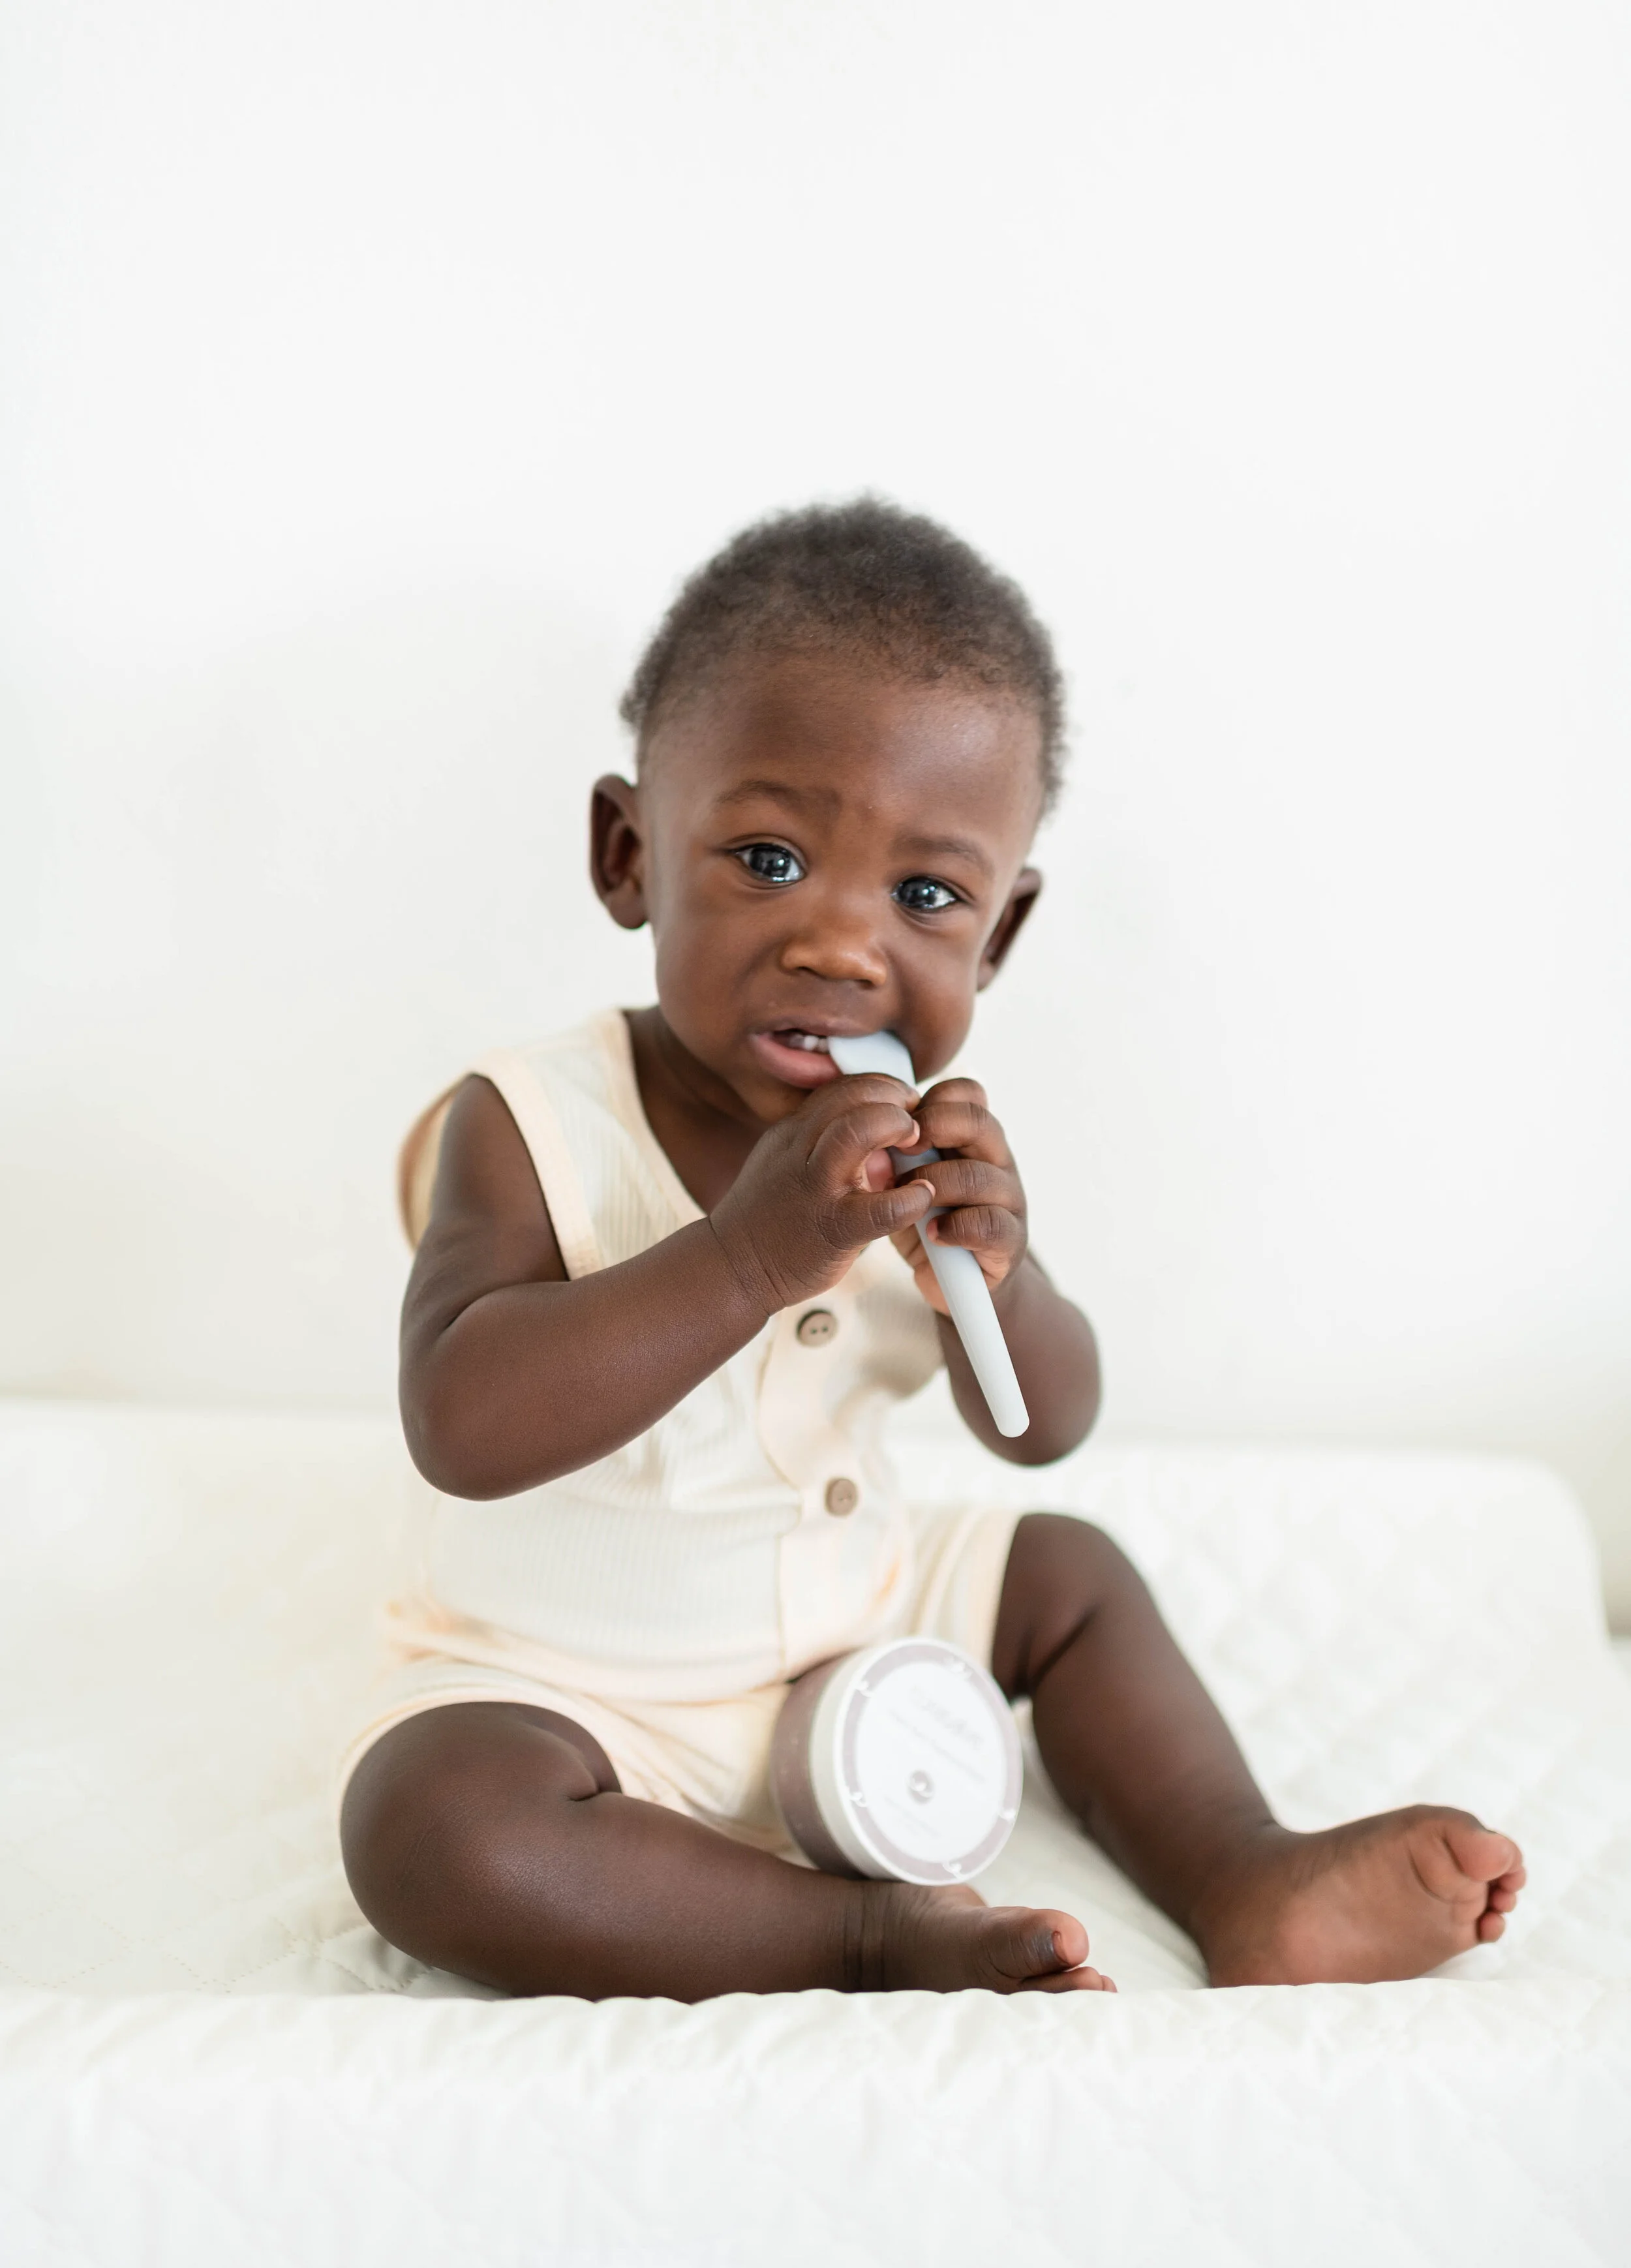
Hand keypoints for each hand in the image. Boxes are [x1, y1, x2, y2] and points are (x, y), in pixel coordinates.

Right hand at [709, 1076, 935, 1316]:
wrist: (731, 1267)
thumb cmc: (767, 1219)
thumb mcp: (784, 1163)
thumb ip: (822, 1143)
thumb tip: (875, 1134)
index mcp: (791, 1133)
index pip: (840, 1086)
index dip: (878, 1086)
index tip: (899, 1102)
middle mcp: (800, 1151)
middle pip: (850, 1095)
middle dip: (892, 1097)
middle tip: (914, 1118)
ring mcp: (815, 1188)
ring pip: (856, 1131)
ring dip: (896, 1127)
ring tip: (916, 1143)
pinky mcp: (833, 1229)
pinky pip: (881, 1208)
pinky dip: (910, 1198)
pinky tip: (922, 1197)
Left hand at [887, 1079, 1027, 1310]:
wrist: (956, 1281)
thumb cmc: (929, 1218)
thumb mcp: (910, 1177)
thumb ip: (898, 1150)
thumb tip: (864, 1126)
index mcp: (973, 1137)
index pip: (967, 1094)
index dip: (933, 1098)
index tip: (899, 1120)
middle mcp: (997, 1160)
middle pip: (978, 1122)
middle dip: (934, 1128)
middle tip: (902, 1149)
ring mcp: (1009, 1199)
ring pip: (978, 1176)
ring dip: (933, 1185)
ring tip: (906, 1202)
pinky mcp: (1010, 1241)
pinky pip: (988, 1224)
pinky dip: (955, 1228)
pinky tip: (933, 1233)